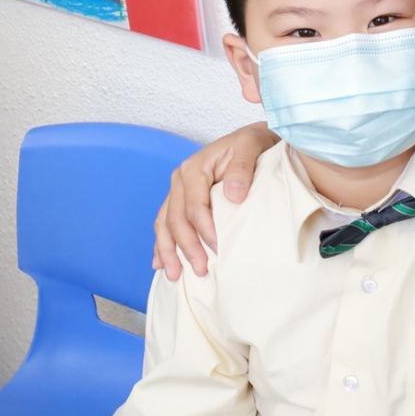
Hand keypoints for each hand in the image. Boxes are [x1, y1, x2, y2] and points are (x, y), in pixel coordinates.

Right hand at [153, 122, 276, 279]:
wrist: (254, 140)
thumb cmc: (253, 144)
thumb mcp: (251, 146)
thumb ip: (242, 168)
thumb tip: (233, 196)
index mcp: (194, 168)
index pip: (194, 207)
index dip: (204, 230)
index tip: (218, 248)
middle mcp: (180, 180)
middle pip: (176, 219)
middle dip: (186, 247)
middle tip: (201, 270)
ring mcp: (178, 191)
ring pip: (165, 225)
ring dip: (168, 251)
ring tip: (175, 275)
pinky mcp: (182, 200)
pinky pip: (165, 223)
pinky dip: (162, 244)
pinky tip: (160, 263)